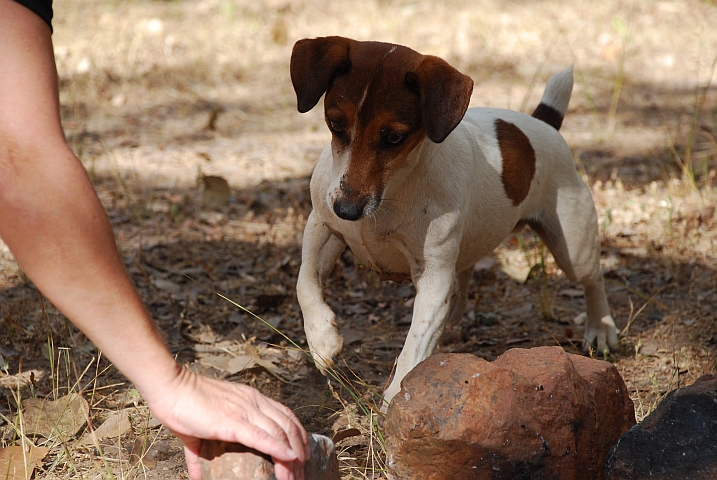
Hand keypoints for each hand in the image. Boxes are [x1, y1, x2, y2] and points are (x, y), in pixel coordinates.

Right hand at [144, 368, 308, 479]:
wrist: (170, 387)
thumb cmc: (182, 405)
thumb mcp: (199, 430)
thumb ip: (200, 454)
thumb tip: (198, 476)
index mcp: (251, 399)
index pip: (285, 415)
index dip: (298, 435)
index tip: (302, 455)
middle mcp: (254, 402)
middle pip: (288, 426)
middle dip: (300, 451)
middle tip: (302, 473)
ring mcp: (245, 411)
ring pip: (280, 433)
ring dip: (292, 457)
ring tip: (295, 476)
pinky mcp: (232, 422)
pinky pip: (262, 437)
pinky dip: (279, 449)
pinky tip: (289, 459)